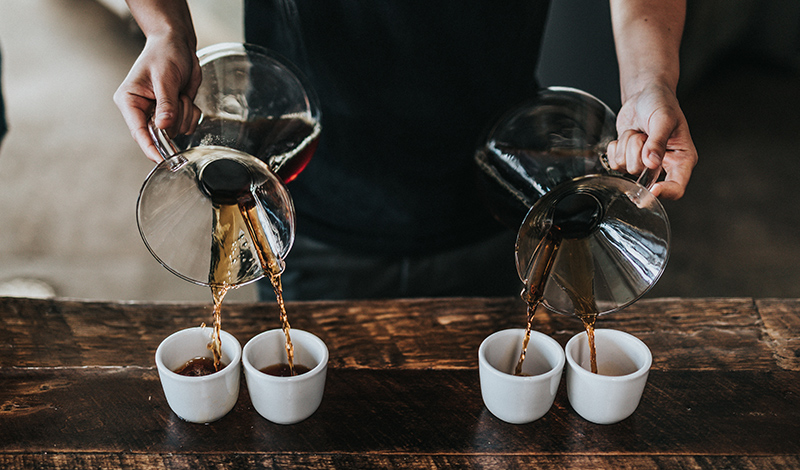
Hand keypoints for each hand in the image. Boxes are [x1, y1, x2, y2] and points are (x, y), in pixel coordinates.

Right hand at [113, 33, 201, 162]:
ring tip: (180, 93)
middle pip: (160, 135)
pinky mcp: (173, 112)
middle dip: (175, 120)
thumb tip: (164, 127)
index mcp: (130, 101)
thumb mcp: (165, 78)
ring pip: (177, 130)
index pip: (138, 132)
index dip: (150, 148)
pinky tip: (186, 97)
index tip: (162, 160)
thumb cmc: (165, 53)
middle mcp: (142, 110)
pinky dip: (191, 113)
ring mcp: (158, 113)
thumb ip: (166, 104)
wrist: (177, 43)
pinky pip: (187, 124)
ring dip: (185, 114)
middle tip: (178, 98)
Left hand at [606, 83, 697, 199]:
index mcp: (682, 159)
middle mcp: (664, 166)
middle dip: (638, 152)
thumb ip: (657, 141)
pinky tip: (628, 135)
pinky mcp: (628, 160)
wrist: (644, 95)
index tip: (652, 188)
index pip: (677, 188)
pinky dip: (616, 146)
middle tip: (645, 134)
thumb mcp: (663, 119)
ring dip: (627, 145)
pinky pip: (614, 163)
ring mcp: (644, 165)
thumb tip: (651, 163)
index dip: (664, 192)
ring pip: (626, 168)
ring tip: (639, 132)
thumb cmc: (661, 104)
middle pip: (644, 178)